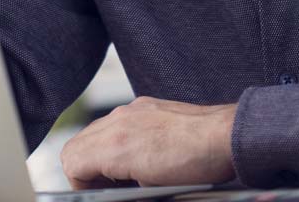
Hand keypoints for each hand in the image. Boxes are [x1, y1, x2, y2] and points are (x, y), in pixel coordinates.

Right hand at [59, 97, 237, 189]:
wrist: (226, 137)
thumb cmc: (197, 166)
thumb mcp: (151, 190)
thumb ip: (119, 189)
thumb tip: (111, 191)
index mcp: (116, 146)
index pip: (72, 162)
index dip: (79, 185)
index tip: (95, 195)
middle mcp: (118, 122)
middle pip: (76, 145)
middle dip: (84, 170)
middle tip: (104, 188)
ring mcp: (132, 110)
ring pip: (94, 132)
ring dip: (98, 154)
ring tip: (120, 173)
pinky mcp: (145, 105)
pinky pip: (115, 121)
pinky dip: (115, 139)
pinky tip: (136, 154)